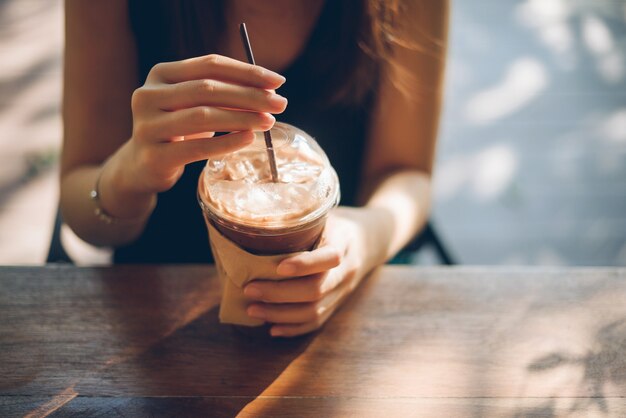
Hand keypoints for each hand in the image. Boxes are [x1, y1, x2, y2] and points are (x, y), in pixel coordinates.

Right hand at [114, 54, 286, 195]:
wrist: (142, 166)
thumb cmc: (177, 128)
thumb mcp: (193, 103)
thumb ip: (221, 91)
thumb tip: (270, 90)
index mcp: (160, 74)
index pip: (209, 64)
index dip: (246, 71)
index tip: (278, 81)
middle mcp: (148, 95)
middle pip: (208, 89)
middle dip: (249, 95)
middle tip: (280, 103)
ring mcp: (147, 126)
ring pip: (203, 116)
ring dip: (241, 117)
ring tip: (269, 121)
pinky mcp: (154, 156)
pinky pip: (197, 148)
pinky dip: (226, 142)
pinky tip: (248, 139)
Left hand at [243, 208, 374, 336]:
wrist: (371, 239)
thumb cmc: (337, 223)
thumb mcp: (324, 215)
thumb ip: (299, 223)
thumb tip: (254, 225)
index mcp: (344, 242)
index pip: (329, 258)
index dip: (304, 265)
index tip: (277, 267)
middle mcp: (347, 270)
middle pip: (316, 290)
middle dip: (279, 293)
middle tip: (249, 289)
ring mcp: (344, 290)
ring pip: (315, 310)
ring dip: (280, 314)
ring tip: (252, 309)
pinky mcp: (338, 304)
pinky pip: (318, 322)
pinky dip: (293, 328)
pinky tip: (271, 327)